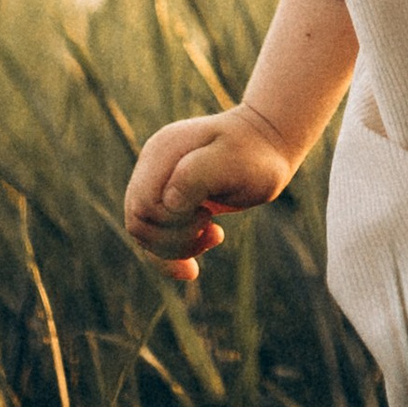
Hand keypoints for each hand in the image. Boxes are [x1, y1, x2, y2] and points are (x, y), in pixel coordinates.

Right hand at [124, 104, 296, 284]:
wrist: (268, 142)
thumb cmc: (255, 154)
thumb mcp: (232, 162)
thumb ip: (195, 177)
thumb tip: (167, 204)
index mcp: (162, 152)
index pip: (143, 206)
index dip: (171, 222)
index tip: (206, 214)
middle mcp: (153, 165)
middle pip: (139, 222)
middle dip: (173, 238)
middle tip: (209, 225)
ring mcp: (160, 180)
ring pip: (146, 233)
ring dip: (178, 246)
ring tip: (213, 234)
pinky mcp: (170, 197)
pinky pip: (157, 234)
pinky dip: (174, 254)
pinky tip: (195, 264)